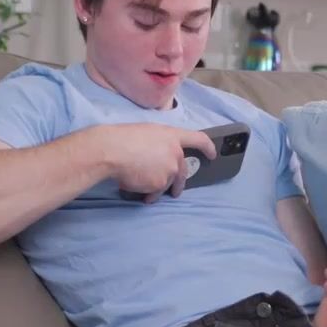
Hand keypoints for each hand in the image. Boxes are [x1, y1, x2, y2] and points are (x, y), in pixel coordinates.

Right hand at [92, 124, 216, 202]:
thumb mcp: (147, 133)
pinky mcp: (161, 184)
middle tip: (176, 191)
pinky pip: (156, 192)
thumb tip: (156, 156)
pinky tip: (137, 190)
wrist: (113, 150)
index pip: (198, 139)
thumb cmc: (123, 138)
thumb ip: (159, 144)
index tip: (213, 154)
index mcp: (172, 136)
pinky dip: (148, 194)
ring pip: (167, 184)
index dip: (208, 147)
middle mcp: (176, 153)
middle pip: (183, 170)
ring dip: (158, 189)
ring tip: (143, 190)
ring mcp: (170, 170)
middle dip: (179, 184)